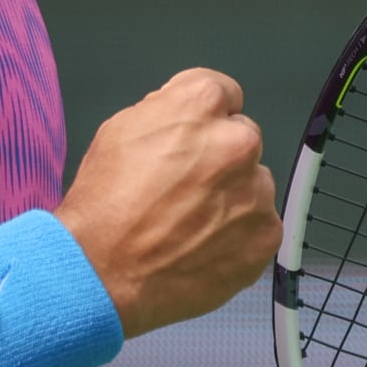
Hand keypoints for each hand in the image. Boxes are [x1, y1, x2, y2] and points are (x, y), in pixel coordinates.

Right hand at [56, 68, 278, 337]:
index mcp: (201, 105)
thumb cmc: (104, 204)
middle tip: (185, 188)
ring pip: (253, 184)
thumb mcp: (120, 129)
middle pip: (241, 139)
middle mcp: (238, 142)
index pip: (224, 94)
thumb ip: (166, 111)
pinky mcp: (265, 235)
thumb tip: (187, 117)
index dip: (203, 119)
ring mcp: (257, 191)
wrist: (101, 273)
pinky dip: (239, 235)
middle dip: (219, 157)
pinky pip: (259, 225)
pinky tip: (203, 246)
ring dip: (232, 197)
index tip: (192, 139)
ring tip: (190, 223)